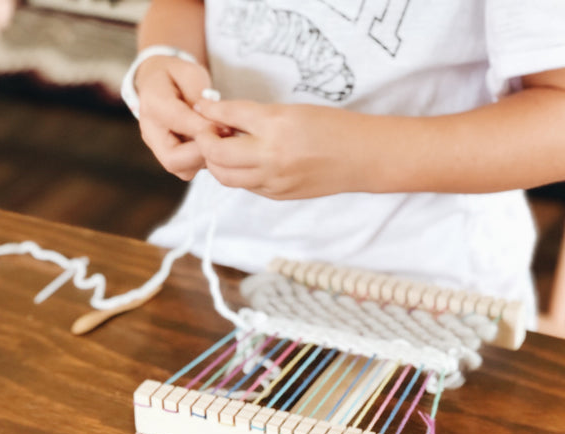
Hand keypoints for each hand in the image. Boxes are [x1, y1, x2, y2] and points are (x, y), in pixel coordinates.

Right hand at [135, 55, 213, 179]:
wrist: (158, 84)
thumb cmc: (176, 77)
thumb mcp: (189, 73)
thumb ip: (199, 93)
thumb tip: (212, 120)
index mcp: (153, 103)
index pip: (177, 121)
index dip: (203, 127)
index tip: (225, 126)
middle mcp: (151, 132)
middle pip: (173, 159)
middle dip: (203, 153)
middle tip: (224, 139)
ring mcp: (159, 149)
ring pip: (184, 169)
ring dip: (207, 158)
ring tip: (221, 139)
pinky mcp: (171, 159)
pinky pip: (190, 169)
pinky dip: (206, 160)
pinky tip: (215, 144)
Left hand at [192, 98, 371, 198]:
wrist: (361, 158)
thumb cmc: (332, 127)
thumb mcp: (291, 111)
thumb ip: (256, 117)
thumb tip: (222, 118)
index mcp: (276, 126)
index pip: (228, 116)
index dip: (209, 111)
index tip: (202, 107)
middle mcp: (271, 156)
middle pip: (216, 153)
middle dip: (205, 141)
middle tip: (208, 131)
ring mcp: (274, 181)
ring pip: (225, 176)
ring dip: (217, 162)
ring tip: (225, 148)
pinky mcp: (278, 195)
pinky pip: (245, 185)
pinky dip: (237, 173)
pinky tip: (245, 161)